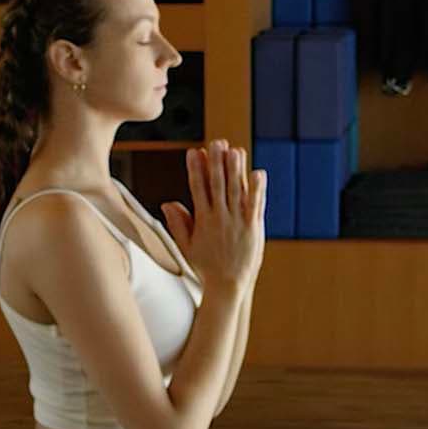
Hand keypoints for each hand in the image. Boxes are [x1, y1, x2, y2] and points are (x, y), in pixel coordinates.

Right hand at [161, 139, 265, 291]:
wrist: (227, 286)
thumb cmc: (207, 267)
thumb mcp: (187, 246)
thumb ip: (178, 223)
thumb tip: (168, 203)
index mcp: (203, 220)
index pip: (198, 188)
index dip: (196, 169)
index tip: (194, 152)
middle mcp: (220, 218)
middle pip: (218, 185)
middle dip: (216, 162)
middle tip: (216, 142)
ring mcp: (238, 222)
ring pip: (236, 191)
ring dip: (236, 169)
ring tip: (235, 150)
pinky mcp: (253, 228)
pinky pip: (256, 205)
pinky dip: (257, 189)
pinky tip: (258, 173)